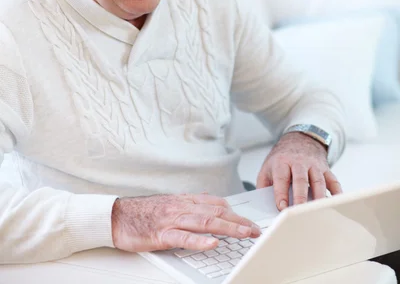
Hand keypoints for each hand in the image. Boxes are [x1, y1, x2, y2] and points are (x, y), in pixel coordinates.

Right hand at [111, 193, 260, 252]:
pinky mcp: (161, 234)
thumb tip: (208, 205)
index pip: (216, 203)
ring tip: (244, 234)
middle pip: (216, 212)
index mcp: (184, 200)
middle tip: (255, 230)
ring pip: (205, 222)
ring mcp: (172, 220)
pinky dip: (200, 240)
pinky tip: (212, 243)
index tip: (249, 220)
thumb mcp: (169, 204)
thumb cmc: (142, 213)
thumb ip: (188, 205)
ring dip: (228, 228)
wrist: (116, 216)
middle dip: (239, 221)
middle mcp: (181, 207)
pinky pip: (183, 237)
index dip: (235, 212)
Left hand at [256, 132, 341, 209]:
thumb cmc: (282, 157)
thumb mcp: (268, 166)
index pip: (281, 177)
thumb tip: (264, 205)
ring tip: (317, 212)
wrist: (300, 139)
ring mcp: (314, 165)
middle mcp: (299, 162)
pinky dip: (337, 193)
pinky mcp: (325, 169)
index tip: (281, 207)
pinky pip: (333, 181)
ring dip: (318, 197)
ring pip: (318, 181)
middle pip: (301, 180)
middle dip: (300, 197)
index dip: (281, 193)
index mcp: (282, 162)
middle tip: (299, 212)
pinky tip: (336, 203)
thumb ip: (264, 184)